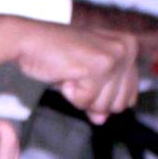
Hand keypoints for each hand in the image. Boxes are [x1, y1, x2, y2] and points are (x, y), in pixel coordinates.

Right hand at [13, 18, 138, 121]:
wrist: (28, 39)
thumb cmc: (55, 53)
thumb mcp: (86, 75)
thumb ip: (101, 96)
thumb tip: (102, 119)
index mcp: (129, 45)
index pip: (129, 96)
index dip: (103, 97)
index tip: (87, 79)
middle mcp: (126, 48)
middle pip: (118, 105)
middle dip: (93, 99)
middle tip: (77, 76)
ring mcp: (113, 57)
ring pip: (103, 106)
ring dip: (80, 96)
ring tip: (70, 73)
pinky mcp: (97, 67)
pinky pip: (86, 102)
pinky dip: (70, 95)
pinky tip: (65, 74)